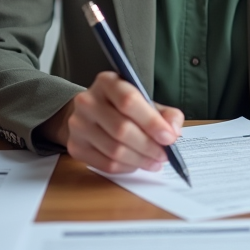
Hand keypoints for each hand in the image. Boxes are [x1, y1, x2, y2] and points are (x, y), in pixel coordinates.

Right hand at [40, 71, 184, 174]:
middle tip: (164, 155)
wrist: (90, 114)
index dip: (151, 121)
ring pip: (114, 150)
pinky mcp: (75, 147)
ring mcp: (78, 125)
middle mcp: (87, 101)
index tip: (169, 137)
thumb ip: (165, 114)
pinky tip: (137, 164)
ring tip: (155, 162)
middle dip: (149, 146)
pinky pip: (105, 164)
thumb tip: (173, 131)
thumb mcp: (145, 101)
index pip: (128, 101)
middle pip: (121, 129)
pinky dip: (126, 168)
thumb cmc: (123, 108)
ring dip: (140, 160)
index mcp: (107, 82)